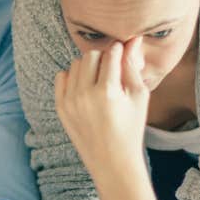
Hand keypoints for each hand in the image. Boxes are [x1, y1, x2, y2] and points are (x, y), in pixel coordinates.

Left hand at [55, 38, 148, 177]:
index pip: (110, 53)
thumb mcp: (139, 96)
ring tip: (100, 82)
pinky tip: (85, 87)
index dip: (119, 50)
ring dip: (88, 67)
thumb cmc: (131, 127)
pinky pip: (61, 76)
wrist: (111, 160)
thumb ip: (132, 66)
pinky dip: (73, 77)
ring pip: (76, 64)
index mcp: (108, 92)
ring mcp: (70, 102)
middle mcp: (85, 95)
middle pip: (91, 55)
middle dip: (102, 58)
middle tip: (111, 71)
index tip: (123, 55)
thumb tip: (133, 39)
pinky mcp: (60, 108)